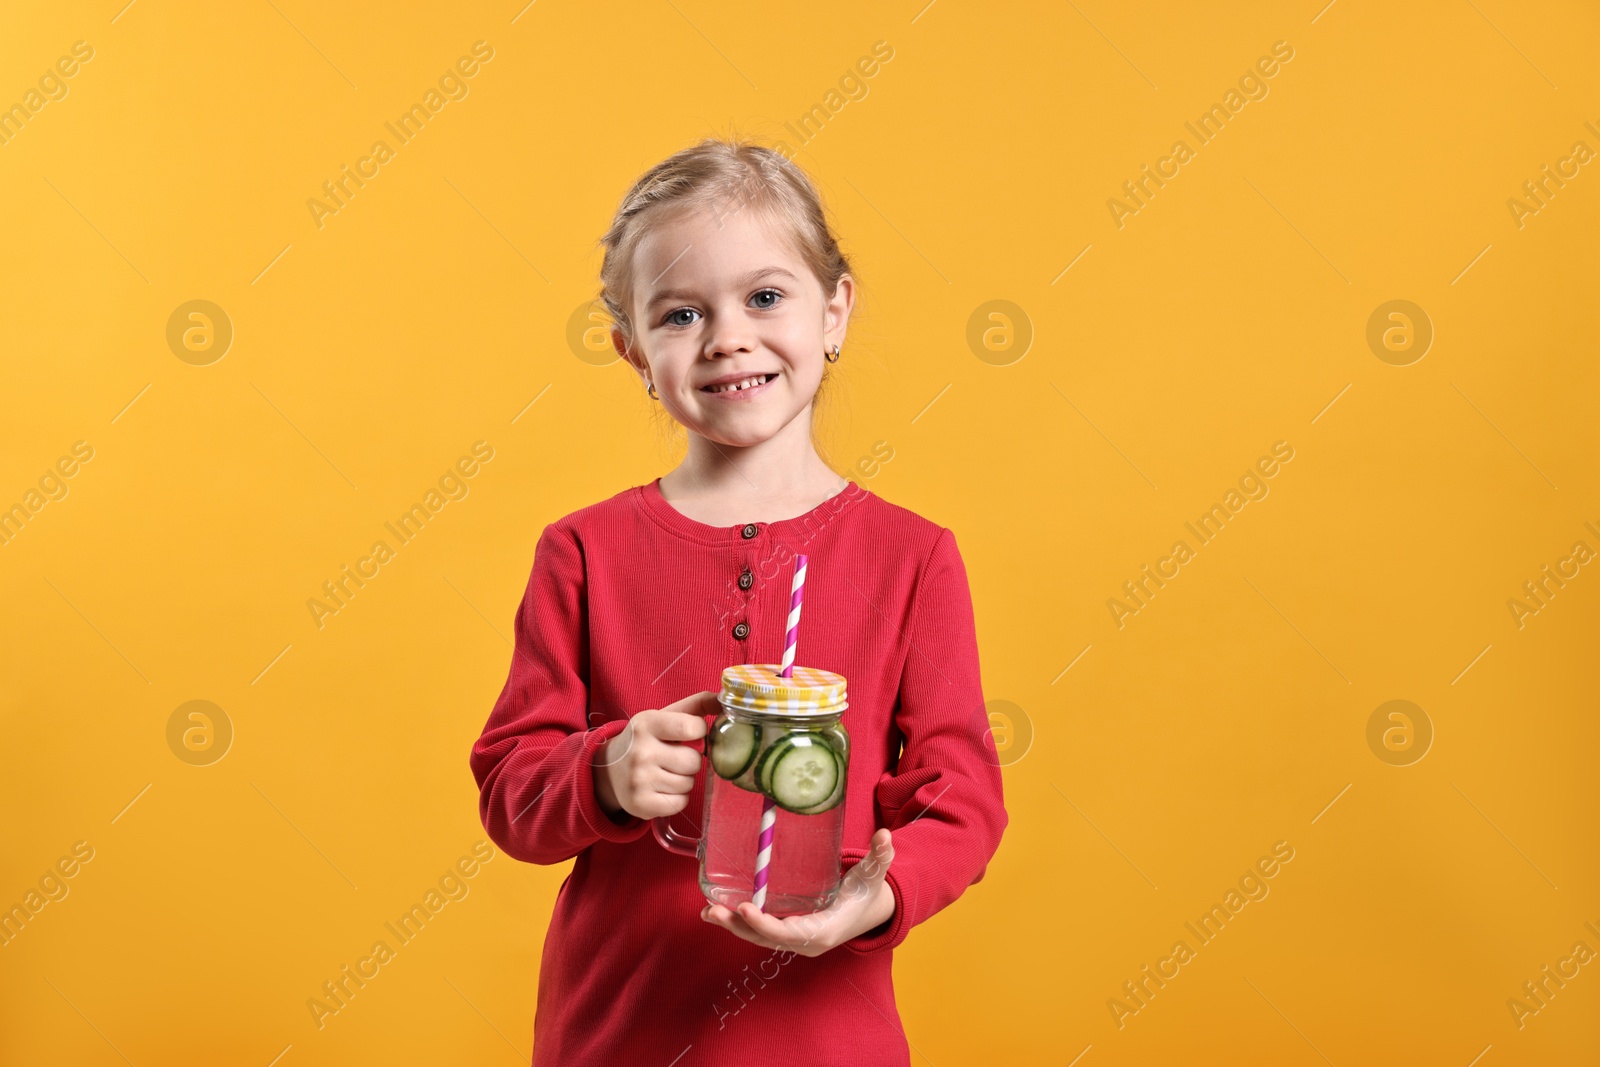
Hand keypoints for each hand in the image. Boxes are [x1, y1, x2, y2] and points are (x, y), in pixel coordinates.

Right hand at [593, 691, 714, 820]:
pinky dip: (676, 798)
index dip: (699, 732)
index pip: (693, 727)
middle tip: (674, 757)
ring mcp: (639, 780)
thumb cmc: (647, 739)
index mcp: (647, 723)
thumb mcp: (664, 716)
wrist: (610, 769)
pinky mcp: (641, 804)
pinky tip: (662, 789)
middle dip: (690, 760)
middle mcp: (641, 751)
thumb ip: (697, 705)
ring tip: (666, 772)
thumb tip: (725, 698)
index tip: (690, 733)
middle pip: (694, 761)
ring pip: (688, 783)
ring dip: (684, 779)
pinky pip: (680, 803)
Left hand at [701, 828, 895, 956]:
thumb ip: (879, 856)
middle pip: (767, 938)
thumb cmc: (867, 892)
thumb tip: (886, 835)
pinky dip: (737, 924)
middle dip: (740, 926)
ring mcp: (794, 940)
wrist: (868, 912)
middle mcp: (806, 941)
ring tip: (707, 911)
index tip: (744, 909)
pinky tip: (715, 911)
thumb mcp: (874, 875)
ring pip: (759, 937)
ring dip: (732, 926)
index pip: (790, 932)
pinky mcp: (787, 933)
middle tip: (714, 909)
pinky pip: (759, 932)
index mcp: (825, 930)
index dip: (766, 924)